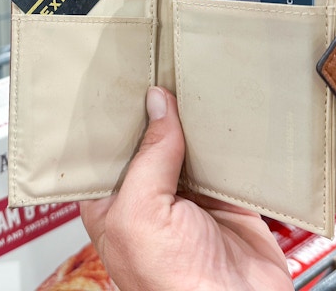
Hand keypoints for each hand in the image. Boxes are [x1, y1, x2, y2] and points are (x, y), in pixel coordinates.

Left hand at [80, 87, 292, 290]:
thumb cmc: (172, 285)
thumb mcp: (141, 213)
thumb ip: (148, 157)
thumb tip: (157, 105)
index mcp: (113, 202)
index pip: (107, 148)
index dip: (114, 115)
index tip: (122, 78)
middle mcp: (148, 196)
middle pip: (150, 140)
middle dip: (157, 109)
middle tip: (162, 66)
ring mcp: (188, 196)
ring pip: (188, 144)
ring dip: (193, 119)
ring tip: (192, 78)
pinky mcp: (226, 198)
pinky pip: (225, 158)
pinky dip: (228, 138)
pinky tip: (225, 112)